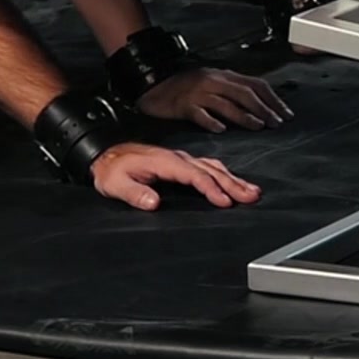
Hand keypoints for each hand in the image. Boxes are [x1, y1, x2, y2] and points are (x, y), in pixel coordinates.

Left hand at [93, 142, 261, 209]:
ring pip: (213, 167)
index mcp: (165, 162)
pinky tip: (232, 180)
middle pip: (211, 170)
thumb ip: (135, 193)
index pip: (194, 176)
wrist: (106, 156)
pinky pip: (207, 166)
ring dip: (233, 179)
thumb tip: (154, 203)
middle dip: (233, 183)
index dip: (211, 189)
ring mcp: (180, 159)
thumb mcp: (116, 184)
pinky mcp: (181, 162)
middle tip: (252, 195)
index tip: (225, 202)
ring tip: (251, 190)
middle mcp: (177, 158)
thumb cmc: (112, 171)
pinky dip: (224, 174)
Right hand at [135, 67, 290, 132]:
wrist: (154, 85)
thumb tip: (257, 105)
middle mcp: (213, 81)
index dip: (272, 99)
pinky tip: (221, 130)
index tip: (285, 113)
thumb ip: (232, 90)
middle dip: (263, 109)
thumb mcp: (212, 82)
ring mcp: (198, 92)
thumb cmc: (185, 86)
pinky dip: (212, 121)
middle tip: (276, 123)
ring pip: (226, 103)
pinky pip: (200, 114)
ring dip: (244, 116)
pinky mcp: (184, 105)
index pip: (255, 84)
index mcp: (223, 75)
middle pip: (244, 94)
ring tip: (257, 126)